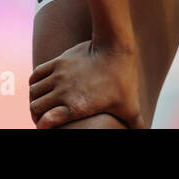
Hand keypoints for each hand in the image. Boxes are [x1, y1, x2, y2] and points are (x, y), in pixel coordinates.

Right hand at [29, 39, 144, 128]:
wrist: (115, 46)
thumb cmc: (123, 79)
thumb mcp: (130, 106)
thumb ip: (135, 123)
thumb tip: (145, 132)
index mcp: (75, 106)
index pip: (46, 121)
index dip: (43, 127)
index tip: (48, 127)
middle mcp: (62, 92)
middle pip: (35, 108)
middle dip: (36, 116)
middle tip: (44, 118)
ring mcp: (58, 75)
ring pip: (33, 92)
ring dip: (35, 100)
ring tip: (42, 104)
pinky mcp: (58, 61)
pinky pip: (35, 75)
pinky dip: (34, 84)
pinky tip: (41, 87)